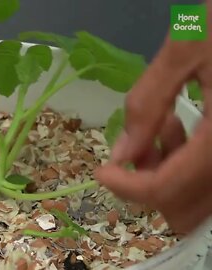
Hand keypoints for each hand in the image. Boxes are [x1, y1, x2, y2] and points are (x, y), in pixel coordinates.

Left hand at [95, 4, 211, 233]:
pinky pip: (206, 164)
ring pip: (197, 185)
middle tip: (130, 146)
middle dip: (147, 178)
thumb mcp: (185, 53)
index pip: (169, 187)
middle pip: (185, 197)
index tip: (101, 171)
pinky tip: (174, 118)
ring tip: (158, 120)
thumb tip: (121, 155)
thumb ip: (149, 104)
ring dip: (165, 165)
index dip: (128, 187)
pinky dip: (183, 153)